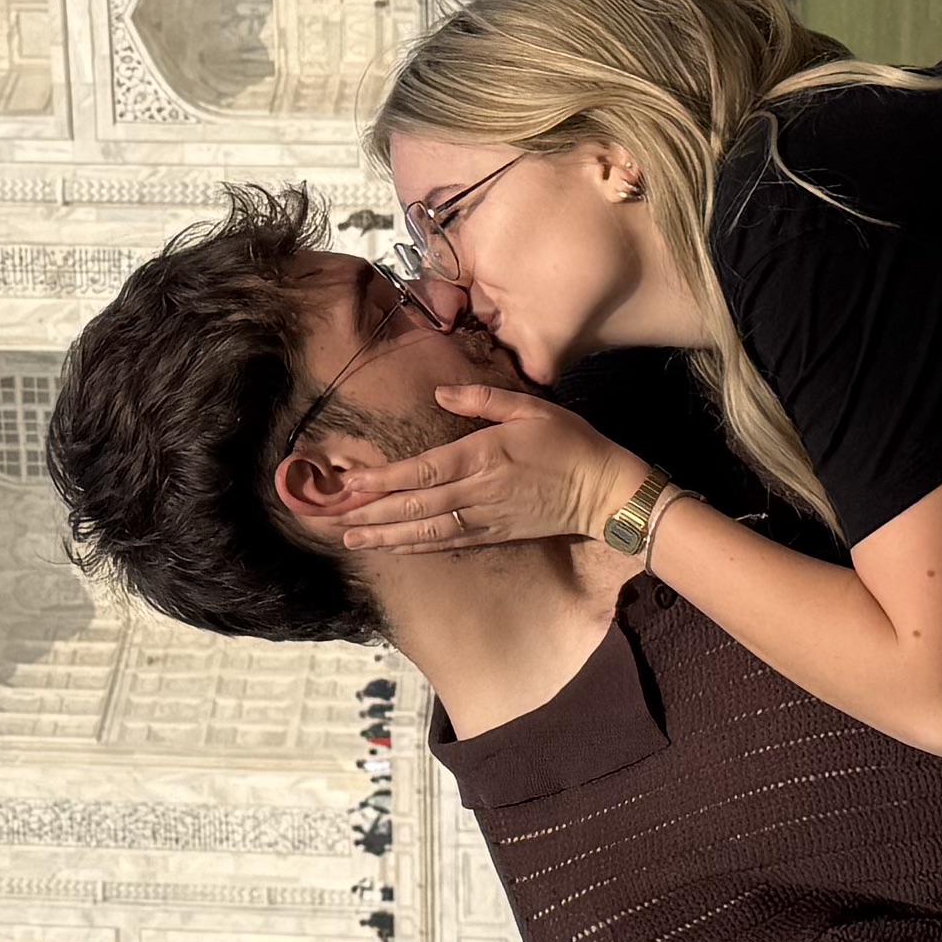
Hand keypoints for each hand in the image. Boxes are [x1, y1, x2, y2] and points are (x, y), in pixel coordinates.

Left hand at [320, 392, 655, 558]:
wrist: (604, 490)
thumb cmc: (569, 442)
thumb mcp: (530, 407)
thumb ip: (483, 399)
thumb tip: (442, 393)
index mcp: (483, 456)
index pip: (422, 471)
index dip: (384, 479)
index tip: (351, 482)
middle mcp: (479, 491)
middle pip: (416, 506)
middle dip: (374, 513)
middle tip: (337, 519)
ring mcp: (487, 518)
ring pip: (427, 531)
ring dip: (388, 536)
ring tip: (354, 539)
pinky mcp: (496, 534)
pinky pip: (449, 543)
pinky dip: (419, 547)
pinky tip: (396, 548)